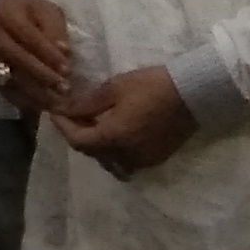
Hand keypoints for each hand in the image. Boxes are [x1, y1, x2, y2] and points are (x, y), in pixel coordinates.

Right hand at [0, 0, 77, 113]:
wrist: (6, 12)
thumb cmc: (32, 11)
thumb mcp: (47, 11)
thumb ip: (55, 30)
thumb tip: (63, 52)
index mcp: (4, 12)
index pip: (27, 35)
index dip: (48, 53)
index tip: (67, 69)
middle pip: (16, 57)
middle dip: (42, 75)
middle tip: (64, 88)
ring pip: (10, 76)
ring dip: (35, 92)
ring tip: (57, 102)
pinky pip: (5, 89)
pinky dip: (24, 100)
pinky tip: (42, 106)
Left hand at [46, 64, 199, 179]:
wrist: (193, 94)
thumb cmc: (151, 86)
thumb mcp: (114, 88)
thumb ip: (86, 104)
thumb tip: (63, 109)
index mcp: (114, 137)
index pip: (77, 141)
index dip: (62, 127)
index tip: (55, 112)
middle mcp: (126, 155)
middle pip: (91, 152)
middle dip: (77, 134)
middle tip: (72, 114)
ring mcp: (143, 161)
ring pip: (108, 161)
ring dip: (96, 145)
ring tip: (93, 124)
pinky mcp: (155, 160)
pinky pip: (126, 163)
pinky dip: (114, 152)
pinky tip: (114, 134)